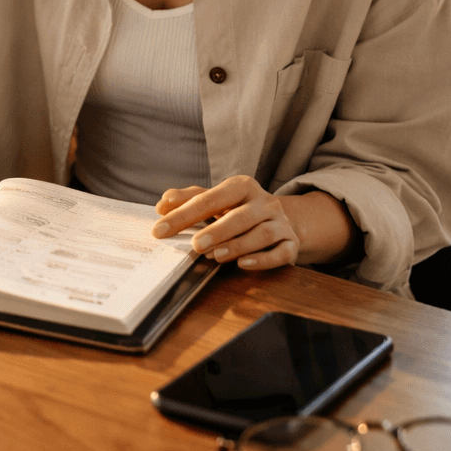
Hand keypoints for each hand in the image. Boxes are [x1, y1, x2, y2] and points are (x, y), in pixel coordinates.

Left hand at [151, 175, 298, 270]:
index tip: (159, 230)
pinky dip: (262, 259)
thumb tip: (163, 204)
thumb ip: (188, 199)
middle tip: (195, 245)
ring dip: (237, 246)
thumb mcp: (214, 200)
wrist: (277, 220)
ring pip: (262, 234)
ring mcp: (281, 223)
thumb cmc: (237, 210)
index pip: (210, 198)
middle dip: (216, 231)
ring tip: (214, 256)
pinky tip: (243, 264)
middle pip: (240, 216)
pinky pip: (281, 252)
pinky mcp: (291, 244)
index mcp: (242, 186)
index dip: (183, 214)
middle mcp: (264, 202)